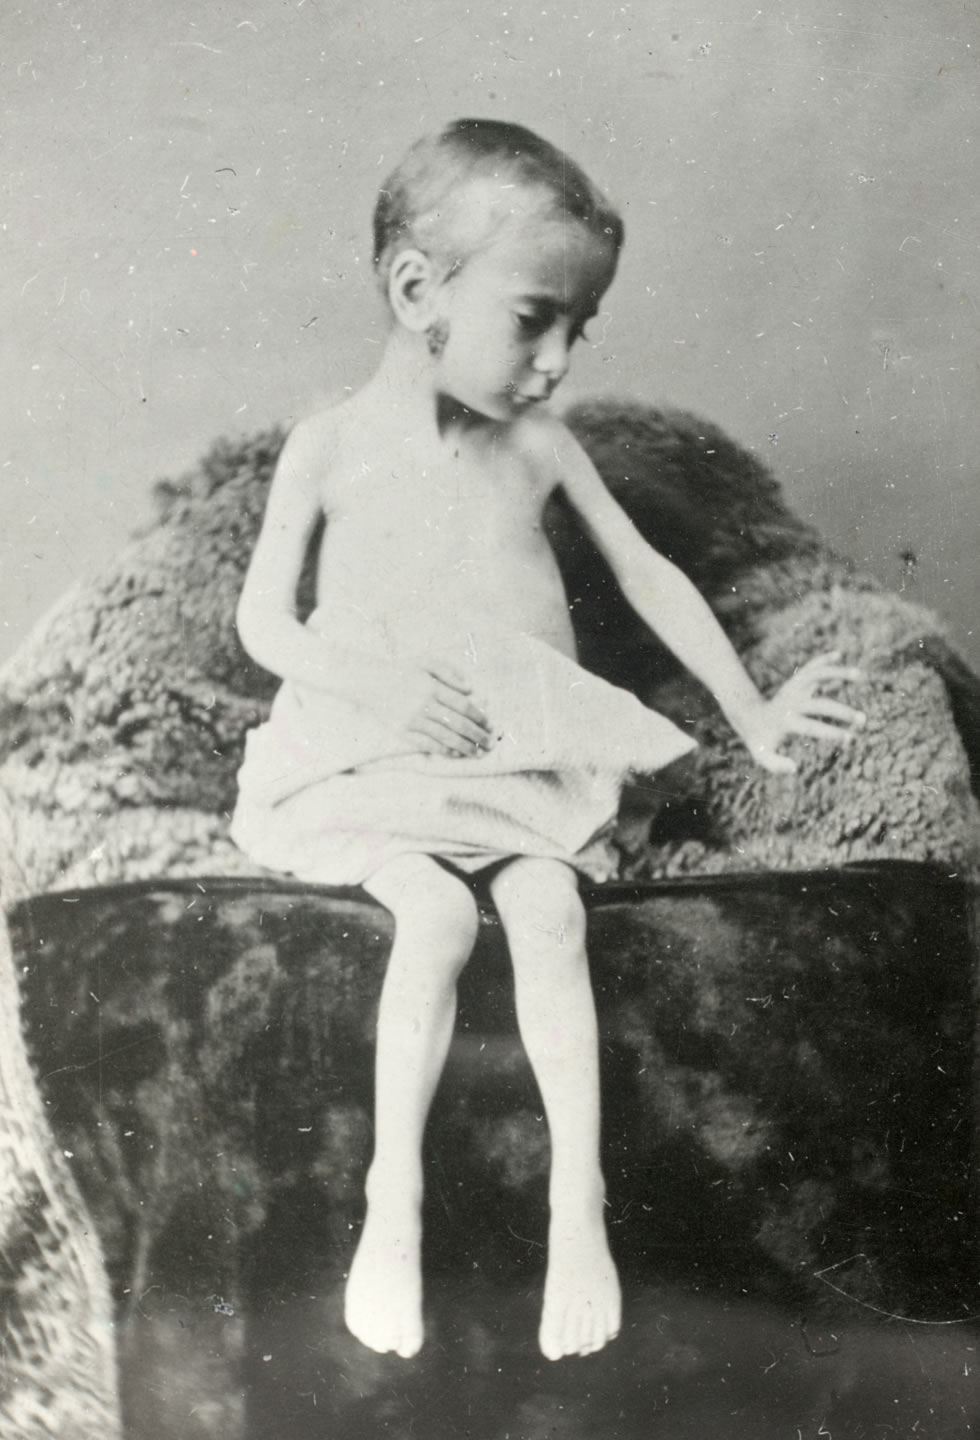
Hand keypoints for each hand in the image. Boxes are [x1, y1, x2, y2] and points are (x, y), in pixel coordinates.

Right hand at [380, 659, 493, 757]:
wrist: (370, 682)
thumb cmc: (403, 671)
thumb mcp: (426, 662)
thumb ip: (449, 672)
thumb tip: (470, 688)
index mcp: (431, 687)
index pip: (462, 705)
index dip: (479, 716)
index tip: (490, 724)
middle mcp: (423, 705)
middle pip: (457, 724)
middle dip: (477, 735)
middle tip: (491, 743)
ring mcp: (412, 720)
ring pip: (444, 737)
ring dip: (464, 747)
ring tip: (477, 753)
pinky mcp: (402, 732)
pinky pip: (427, 744)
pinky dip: (443, 750)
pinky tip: (455, 753)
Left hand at [734, 652, 865, 774]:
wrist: (749, 717)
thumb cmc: (761, 740)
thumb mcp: (762, 755)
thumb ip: (775, 764)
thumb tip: (795, 767)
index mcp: (785, 721)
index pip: (811, 727)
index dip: (830, 733)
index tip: (850, 739)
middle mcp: (791, 702)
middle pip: (820, 704)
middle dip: (842, 712)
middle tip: (863, 720)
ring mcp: (793, 689)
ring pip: (816, 676)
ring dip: (837, 673)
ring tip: (860, 675)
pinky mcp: (796, 681)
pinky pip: (810, 667)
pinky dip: (823, 660)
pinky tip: (838, 654)